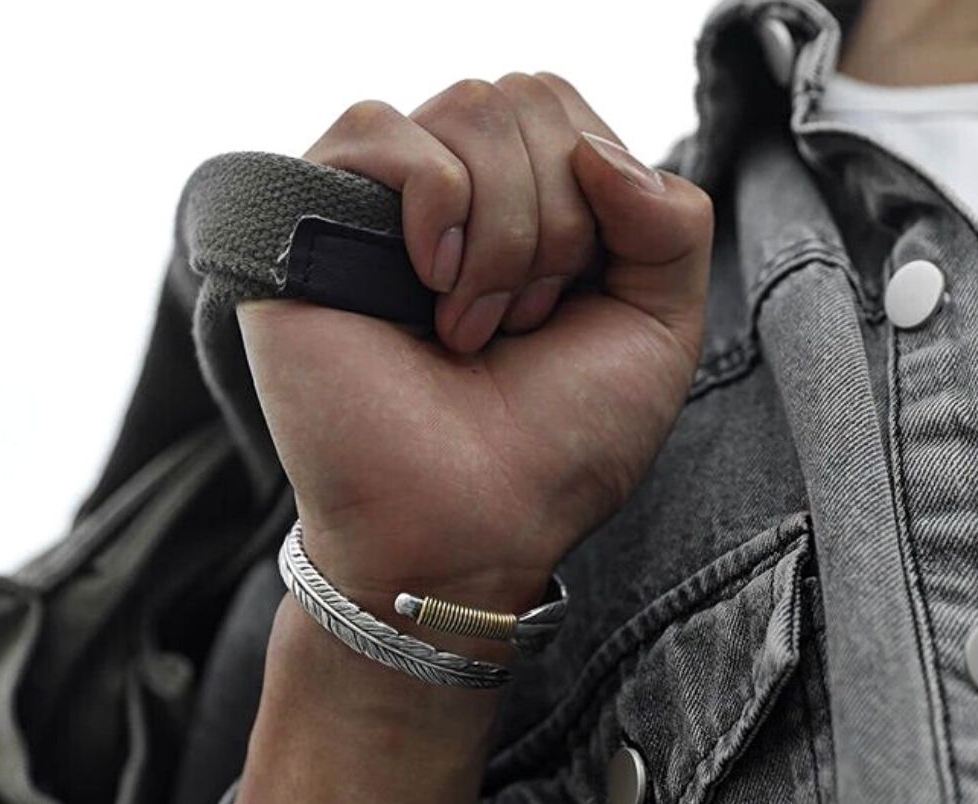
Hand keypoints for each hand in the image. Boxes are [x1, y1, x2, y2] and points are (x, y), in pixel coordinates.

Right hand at [237, 72, 712, 628]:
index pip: (570, 116)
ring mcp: (379, 209)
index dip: (595, 199)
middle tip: (520, 329)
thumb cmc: (557, 448)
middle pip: (527, 100)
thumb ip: (670, 220)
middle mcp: (452, 201)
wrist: (467, 528)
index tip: (566, 312)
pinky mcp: (307, 224)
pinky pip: (378, 128)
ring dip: (503, 233)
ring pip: (469, 109)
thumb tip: (596, 149)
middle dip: (555, 223)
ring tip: (468, 330)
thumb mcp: (657, 332)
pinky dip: (433, 200)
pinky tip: (429, 282)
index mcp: (527, 215)